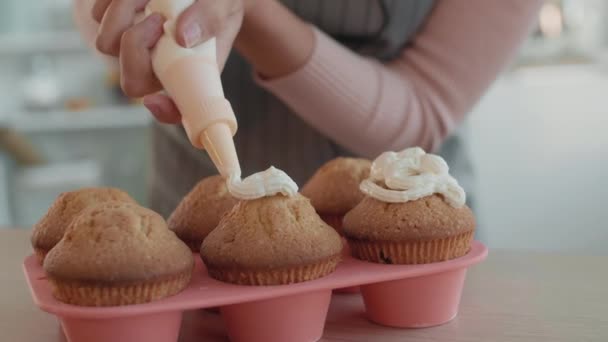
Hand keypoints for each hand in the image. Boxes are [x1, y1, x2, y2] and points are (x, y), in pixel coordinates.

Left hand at [92, 0, 247, 122]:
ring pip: (107, 42)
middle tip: (159, 19)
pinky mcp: (115, 26)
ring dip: (125, 13)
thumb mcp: (225, 8)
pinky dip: (117, 2)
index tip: (157, 99)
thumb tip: (183, 36)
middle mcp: (159, 69)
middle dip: (136, 46)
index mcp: (187, 76)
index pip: (175, 110)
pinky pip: (99, 15)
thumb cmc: (218, 5)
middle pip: (131, 81)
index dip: (165, 111)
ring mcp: (134, 50)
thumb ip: (212, 20)